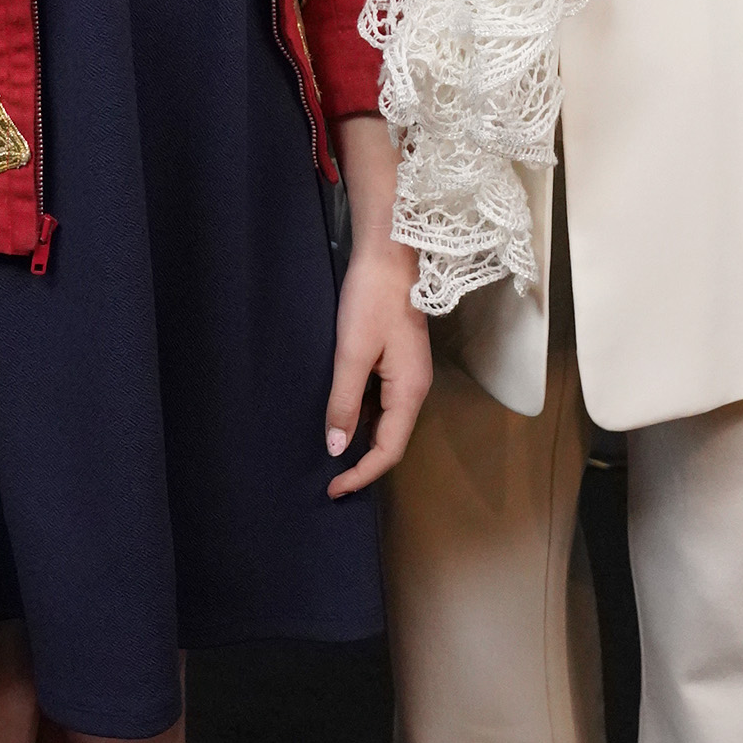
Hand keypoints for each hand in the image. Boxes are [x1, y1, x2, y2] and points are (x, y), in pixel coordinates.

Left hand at [326, 112, 432, 494]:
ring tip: (330, 456)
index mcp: (410, 391)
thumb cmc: (372, 300)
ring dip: (361, 442)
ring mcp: (408, 374)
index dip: (362, 474)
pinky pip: (381, 402)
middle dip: (362, 464)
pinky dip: (361, 417)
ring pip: (385, 421)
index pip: (389, 450)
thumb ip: (343, 402)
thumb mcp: (352, 353)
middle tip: (328, 481)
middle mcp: (414, 388)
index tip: (332, 489)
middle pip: (391, 440)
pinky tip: (340, 418)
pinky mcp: (397, 360)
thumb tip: (336, 449)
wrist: (390, 252)